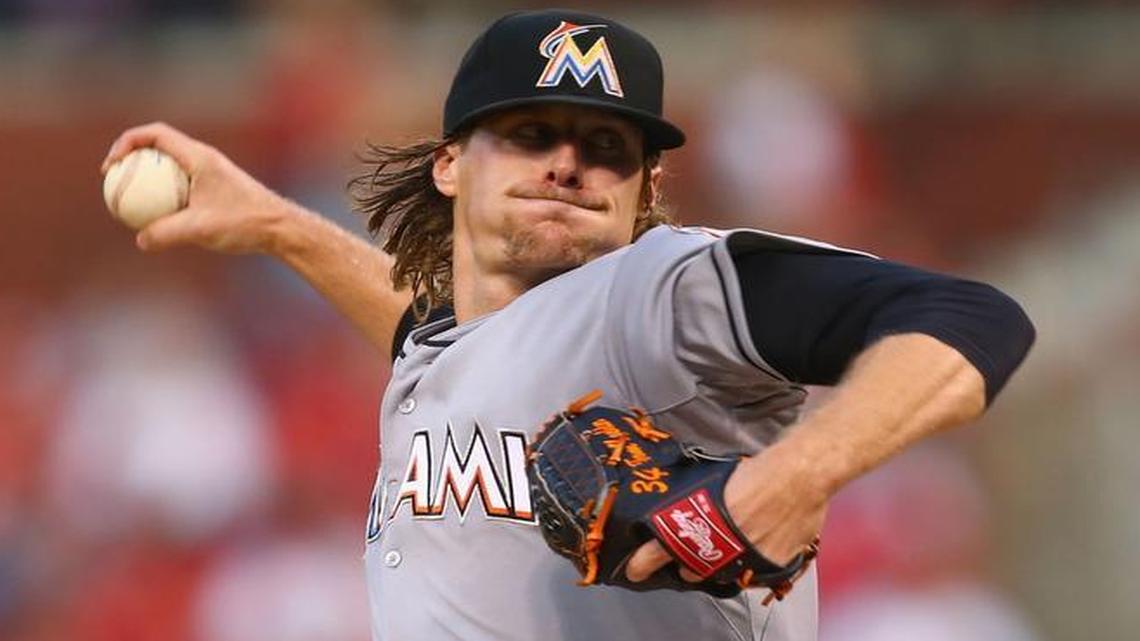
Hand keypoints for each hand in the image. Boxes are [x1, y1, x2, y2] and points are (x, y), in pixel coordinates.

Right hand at [102, 122, 297, 254]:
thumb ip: (167, 233)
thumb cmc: (245, 224)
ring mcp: (211, 172)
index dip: (126, 142)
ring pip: (169, 166)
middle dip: (131, 157)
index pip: (154, 134)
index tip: (111, 166)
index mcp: (199, 157)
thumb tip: (140, 240)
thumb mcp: (202, 230)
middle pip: (158, 146)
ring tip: (128, 199)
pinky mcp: (216, 188)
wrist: (281, 228)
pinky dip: (163, 192)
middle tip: (113, 181)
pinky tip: (156, 217)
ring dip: (147, 176)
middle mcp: (204, 158)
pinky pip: (181, 183)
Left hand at [624, 443, 827, 582]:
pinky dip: (747, 565)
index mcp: (703, 521)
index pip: (664, 547)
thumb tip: (683, 510)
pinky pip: (751, 574)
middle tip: (686, 557)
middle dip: (687, 564)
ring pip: (722, 574)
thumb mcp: (715, 483)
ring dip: (717, 565)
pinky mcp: (769, 565)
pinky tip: (752, 547)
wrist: (798, 476)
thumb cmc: (758, 473)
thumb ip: (698, 504)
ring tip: (720, 551)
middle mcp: (722, 545)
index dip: (646, 561)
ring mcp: (746, 558)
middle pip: (693, 568)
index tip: (635, 569)